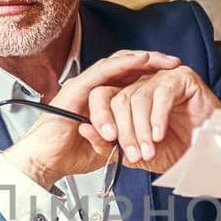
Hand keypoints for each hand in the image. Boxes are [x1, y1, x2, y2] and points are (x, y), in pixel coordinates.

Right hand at [4, 49, 180, 187]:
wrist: (45, 161)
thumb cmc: (68, 155)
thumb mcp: (108, 145)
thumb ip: (123, 136)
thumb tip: (144, 140)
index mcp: (101, 100)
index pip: (129, 78)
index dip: (151, 74)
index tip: (173, 75)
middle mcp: (92, 88)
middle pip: (126, 65)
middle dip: (152, 61)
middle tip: (174, 61)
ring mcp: (84, 85)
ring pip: (117, 63)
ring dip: (142, 59)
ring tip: (163, 58)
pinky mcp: (77, 88)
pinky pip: (103, 71)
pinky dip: (124, 64)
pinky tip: (142, 60)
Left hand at [80, 65, 220, 171]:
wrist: (207, 155)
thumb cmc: (177, 151)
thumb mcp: (137, 154)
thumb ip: (110, 144)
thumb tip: (84, 129)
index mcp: (127, 98)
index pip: (102, 97)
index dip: (100, 117)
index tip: (107, 140)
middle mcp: (142, 83)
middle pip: (118, 97)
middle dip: (124, 130)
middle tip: (133, 154)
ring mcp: (161, 77)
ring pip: (138, 96)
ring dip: (141, 128)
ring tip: (149, 149)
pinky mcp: (182, 78)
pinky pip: (162, 93)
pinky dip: (158, 117)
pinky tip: (160, 134)